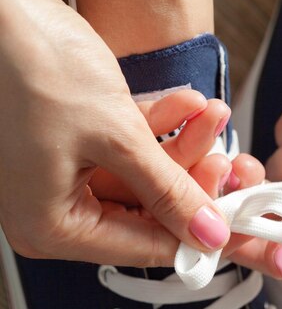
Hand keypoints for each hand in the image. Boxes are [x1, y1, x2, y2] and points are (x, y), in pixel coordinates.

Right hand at [0, 0, 230, 265]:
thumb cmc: (24, 60)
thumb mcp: (115, 136)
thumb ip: (168, 190)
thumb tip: (206, 233)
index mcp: (51, 226)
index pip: (141, 249)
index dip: (192, 236)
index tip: (230, 223)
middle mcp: (52, 209)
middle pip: (144, 212)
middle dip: (188, 179)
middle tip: (222, 162)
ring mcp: (61, 176)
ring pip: (140, 178)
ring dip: (179, 145)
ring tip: (208, 117)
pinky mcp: (71, 145)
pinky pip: (124, 150)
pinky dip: (155, 127)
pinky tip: (184, 105)